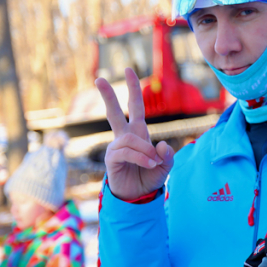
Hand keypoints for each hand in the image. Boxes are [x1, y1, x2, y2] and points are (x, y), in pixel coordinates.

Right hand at [96, 67, 173, 200]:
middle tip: (99, 79)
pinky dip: (141, 157)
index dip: (133, 89)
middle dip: (107, 96)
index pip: (135, 107)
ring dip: (145, 150)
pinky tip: (149, 164)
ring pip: (129, 139)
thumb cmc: (149, 178)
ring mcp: (116, 147)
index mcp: (138, 133)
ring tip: (154, 163)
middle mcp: (124, 137)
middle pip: (114, 113)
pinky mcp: (111, 159)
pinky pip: (126, 152)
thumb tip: (161, 146)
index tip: (129, 70)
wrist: (137, 197)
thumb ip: (168, 156)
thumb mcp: (165, 166)